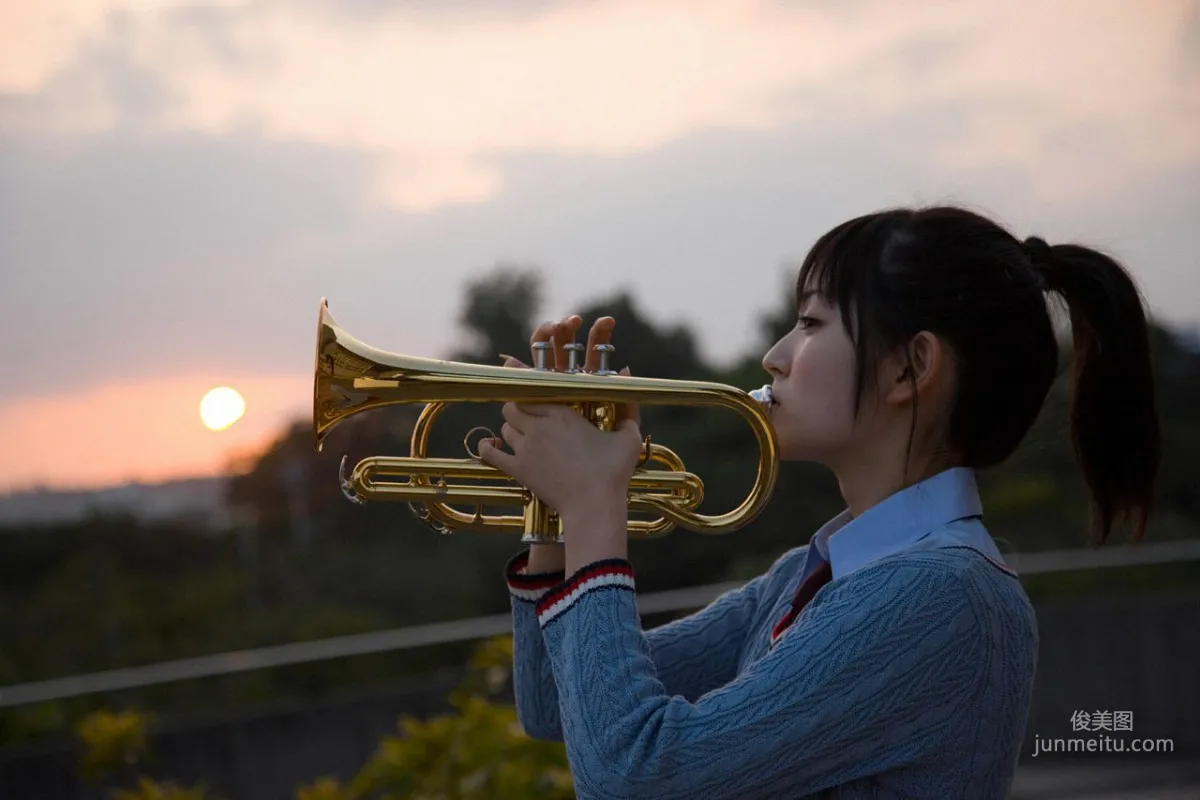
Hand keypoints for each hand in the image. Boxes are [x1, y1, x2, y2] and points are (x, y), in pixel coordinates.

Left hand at [480, 314, 641, 523]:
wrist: (593, 506)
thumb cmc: (613, 473)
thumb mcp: (628, 438)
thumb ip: (627, 405)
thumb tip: (627, 370)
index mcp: (564, 413)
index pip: (533, 389)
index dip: (524, 381)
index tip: (514, 369)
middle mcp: (540, 426)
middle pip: (513, 405)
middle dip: (517, 406)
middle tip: (526, 413)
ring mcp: (526, 447)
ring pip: (505, 427)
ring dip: (510, 427)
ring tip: (520, 433)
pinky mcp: (518, 469)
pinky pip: (491, 453)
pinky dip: (487, 448)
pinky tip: (489, 445)